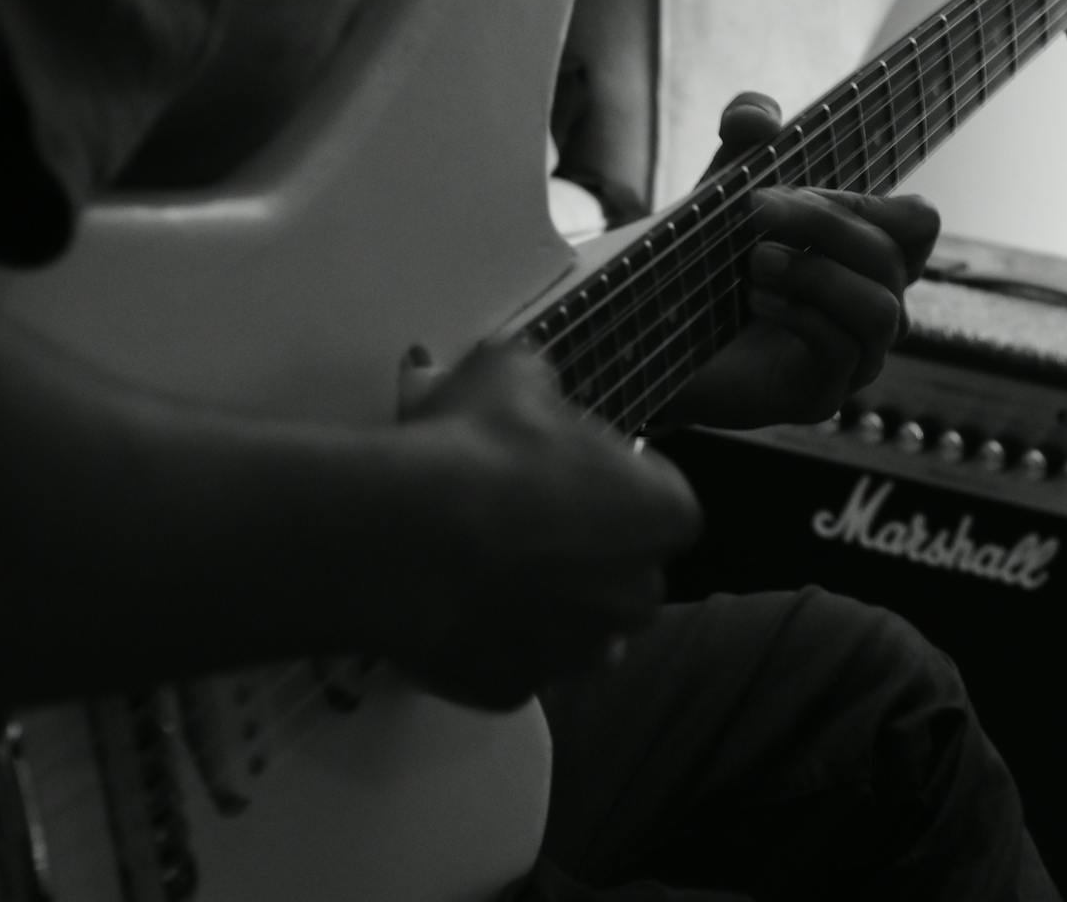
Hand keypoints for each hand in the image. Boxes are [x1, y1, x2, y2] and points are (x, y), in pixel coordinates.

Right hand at [396, 341, 700, 708]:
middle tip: (520, 519)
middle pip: (623, 572)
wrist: (401, 537)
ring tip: (482, 566)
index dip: (612, 486)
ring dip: (544, 604)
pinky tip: (447, 606)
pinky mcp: (514, 693)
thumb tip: (529, 380)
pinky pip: (509, 664)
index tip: (563, 473)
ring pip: (575, 630)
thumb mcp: (511, 372)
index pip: (660, 502)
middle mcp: (639, 593)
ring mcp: (578, 653)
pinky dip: (486, 642)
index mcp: (665, 514)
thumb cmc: (477, 446)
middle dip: (584, 552)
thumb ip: (538, 380)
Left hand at [657, 93, 940, 429]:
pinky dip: (798, 314)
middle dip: (822, 223)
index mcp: (864, 258)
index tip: (804, 192)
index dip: (874, 201)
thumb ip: (740, 145)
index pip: (919, 224)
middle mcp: (873, 308)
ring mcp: (854, 357)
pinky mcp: (820, 395)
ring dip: (816, 274)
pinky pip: (842, 350)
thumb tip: (757, 114)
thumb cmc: (703, 269)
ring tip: (754, 263)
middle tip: (754, 207)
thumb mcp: (720, 194)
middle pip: (892, 257)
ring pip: (881, 310)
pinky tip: (751, 299)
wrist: (651, 345)